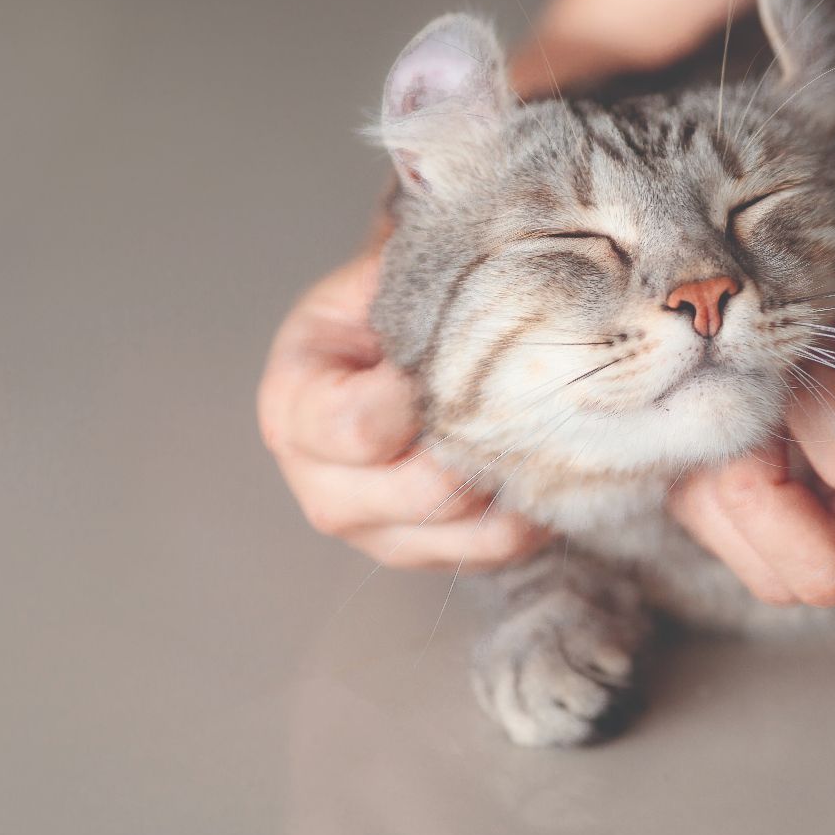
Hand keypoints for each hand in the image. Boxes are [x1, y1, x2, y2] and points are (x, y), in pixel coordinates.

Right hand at [258, 249, 548, 570]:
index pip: (360, 427)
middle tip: (520, 390)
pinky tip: (541, 462)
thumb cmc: (378, 313)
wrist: (380, 355)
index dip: (420, 393)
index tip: (460, 352)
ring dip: (513, 480)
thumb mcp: (376, 280)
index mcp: (293, 412)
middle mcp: (322, 488)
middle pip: (420, 492)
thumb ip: (408, 282)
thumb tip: (473, 287)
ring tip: (541, 427)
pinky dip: (530, 512)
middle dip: (479, 439)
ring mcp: (374, 534)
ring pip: (467, 531)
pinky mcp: (424, 555)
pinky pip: (494, 551)